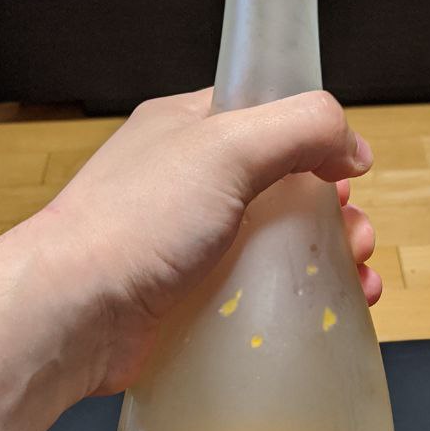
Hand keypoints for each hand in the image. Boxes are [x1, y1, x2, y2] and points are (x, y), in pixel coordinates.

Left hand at [25, 88, 376, 395]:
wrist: (73, 313)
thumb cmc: (130, 224)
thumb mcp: (226, 147)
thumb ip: (299, 128)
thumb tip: (350, 142)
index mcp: (190, 129)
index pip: (269, 117)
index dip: (316, 141)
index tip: (347, 170)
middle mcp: (190, 184)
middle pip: (284, 188)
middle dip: (333, 212)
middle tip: (354, 236)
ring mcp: (190, 245)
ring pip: (277, 246)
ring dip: (328, 260)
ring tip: (356, 279)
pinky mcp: (191, 299)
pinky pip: (256, 295)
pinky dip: (297, 303)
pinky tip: (325, 313)